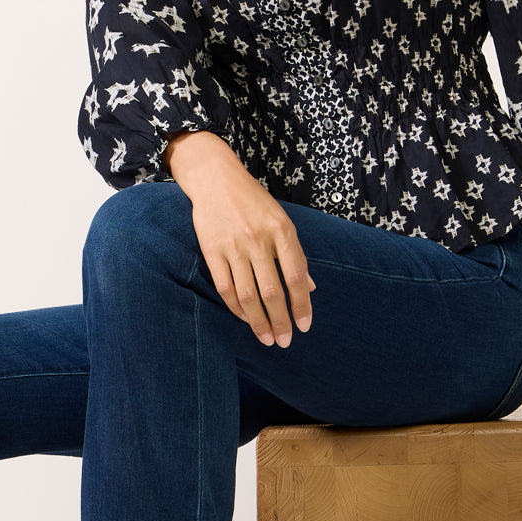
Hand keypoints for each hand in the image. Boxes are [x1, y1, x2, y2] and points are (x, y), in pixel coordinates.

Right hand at [163, 130, 314, 346]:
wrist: (216, 179)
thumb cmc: (253, 201)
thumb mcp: (282, 221)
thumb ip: (295, 254)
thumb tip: (310, 288)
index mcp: (282, 231)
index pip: (296, 277)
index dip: (302, 305)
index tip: (304, 327)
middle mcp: (259, 240)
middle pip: (272, 291)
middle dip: (280, 321)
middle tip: (284, 341)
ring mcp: (234, 246)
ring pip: (248, 295)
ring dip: (258, 322)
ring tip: (266, 338)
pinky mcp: (212, 250)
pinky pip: (225, 287)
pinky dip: (236, 307)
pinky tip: (245, 318)